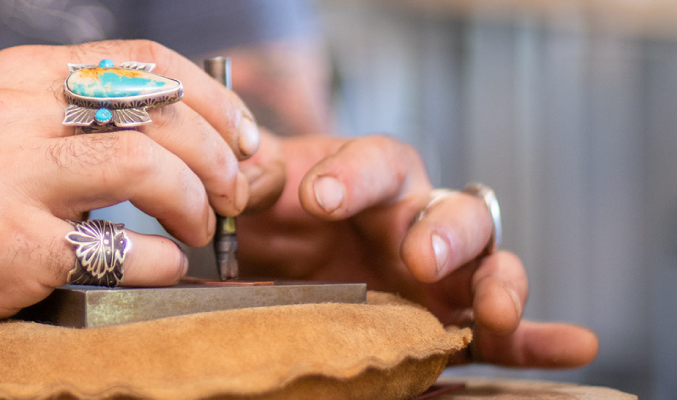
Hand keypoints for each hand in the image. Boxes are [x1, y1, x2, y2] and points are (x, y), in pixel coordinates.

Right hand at [0, 40, 262, 347]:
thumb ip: (73, 116)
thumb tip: (187, 127)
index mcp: (18, 75)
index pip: (145, 60)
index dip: (213, 98)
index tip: (243, 137)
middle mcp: (12, 114)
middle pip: (158, 111)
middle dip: (218, 156)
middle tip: (230, 194)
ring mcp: (8, 180)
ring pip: (146, 165)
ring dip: (195, 203)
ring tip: (198, 230)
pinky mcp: (10, 248)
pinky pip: (122, 249)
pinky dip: (164, 262)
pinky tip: (162, 268)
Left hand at [238, 134, 598, 368]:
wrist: (276, 261)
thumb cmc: (275, 217)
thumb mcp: (259, 194)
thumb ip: (256, 180)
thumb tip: (245, 183)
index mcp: (373, 177)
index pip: (378, 161)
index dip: (353, 175)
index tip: (319, 197)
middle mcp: (419, 217)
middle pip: (454, 211)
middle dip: (444, 233)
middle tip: (418, 258)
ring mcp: (446, 270)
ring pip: (492, 262)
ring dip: (500, 282)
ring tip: (496, 309)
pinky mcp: (455, 317)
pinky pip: (507, 329)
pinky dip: (539, 339)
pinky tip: (575, 345)